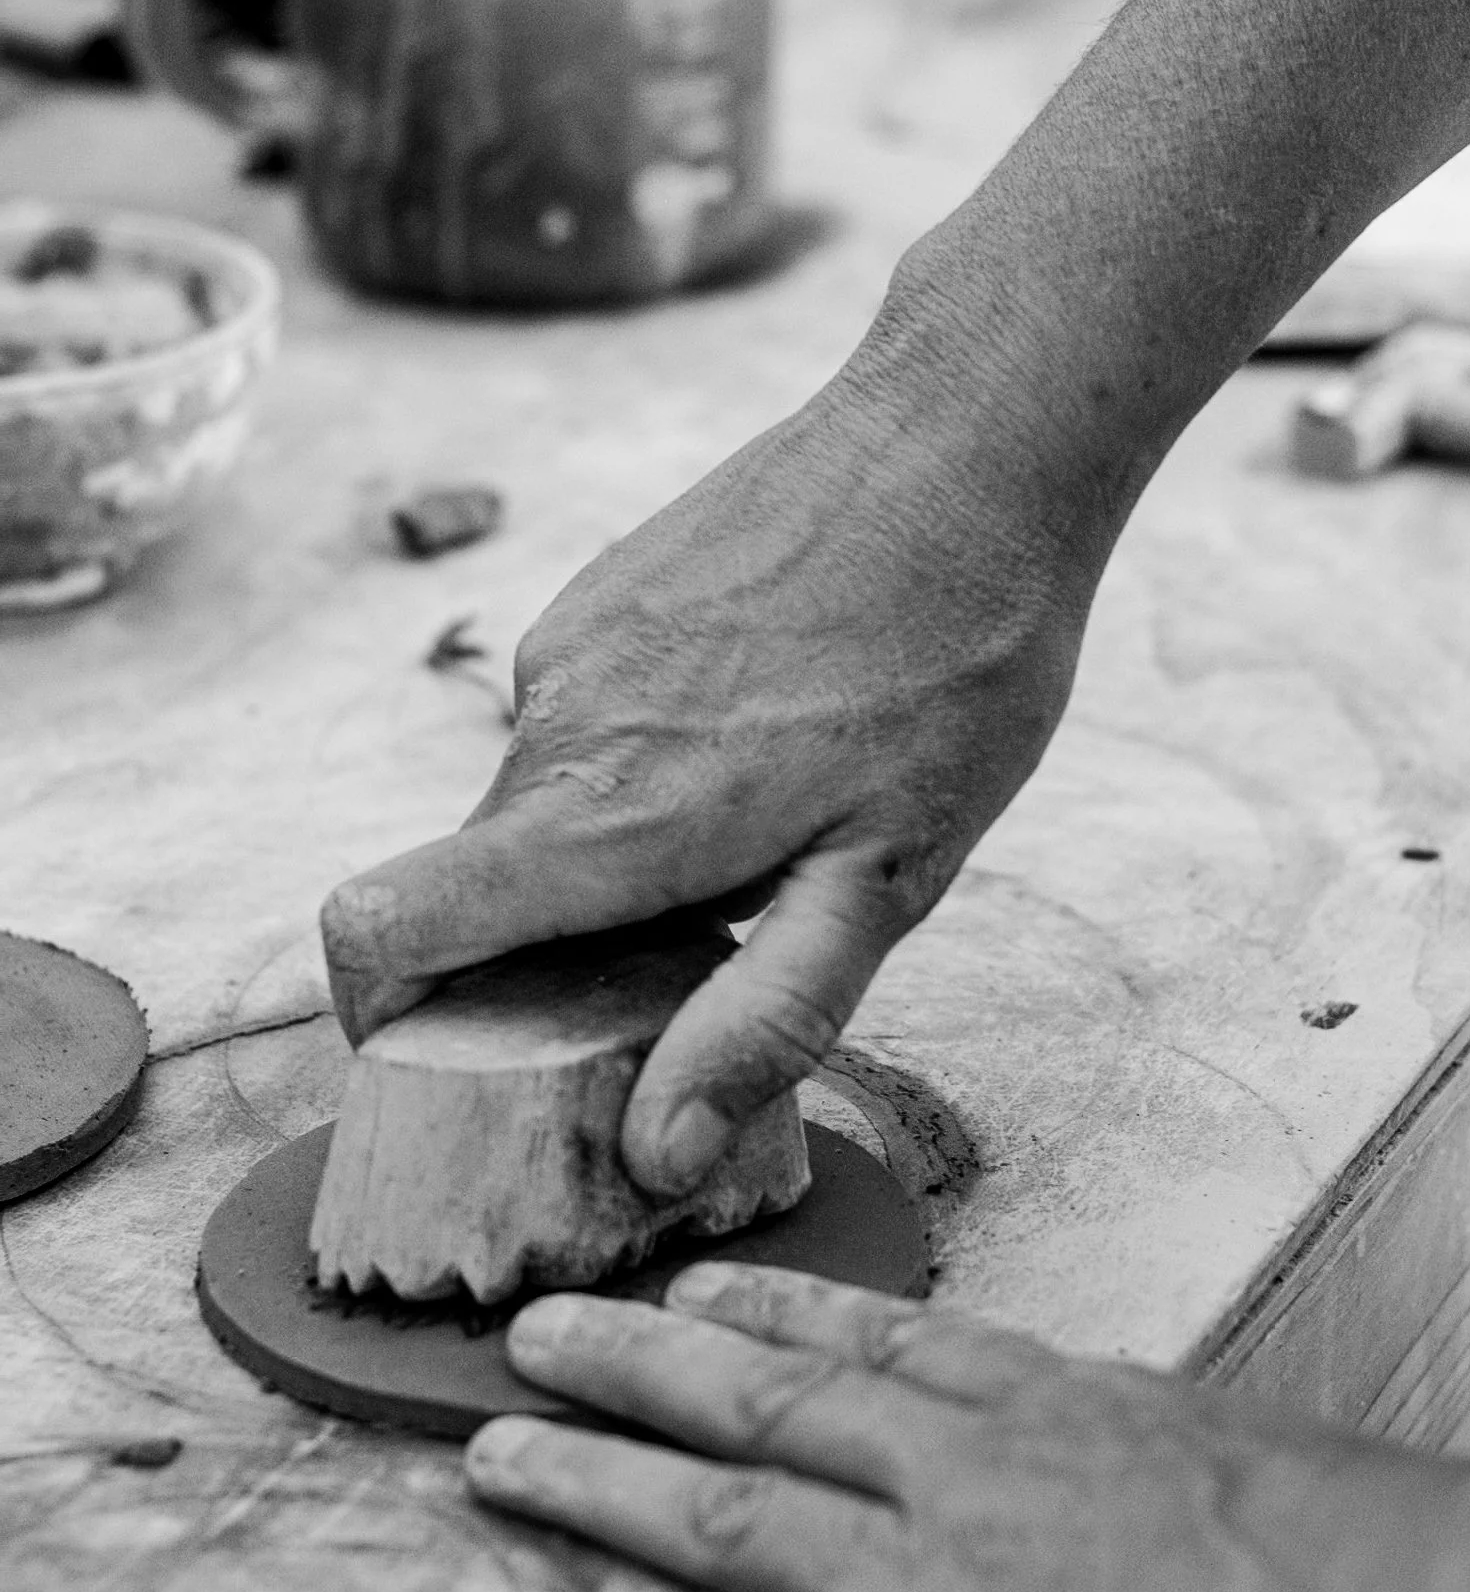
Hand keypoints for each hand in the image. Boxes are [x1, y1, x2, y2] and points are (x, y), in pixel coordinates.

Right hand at [320, 369, 1089, 1197]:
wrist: (970, 440)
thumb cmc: (955, 666)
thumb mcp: (889, 878)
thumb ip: (763, 1020)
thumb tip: (657, 1151)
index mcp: (609, 816)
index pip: (382, 926)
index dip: (377, 1012)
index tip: (447, 1057)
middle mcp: (556, 723)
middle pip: (477, 884)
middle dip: (552, 950)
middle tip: (703, 954)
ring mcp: (573, 644)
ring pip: (543, 799)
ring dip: (614, 847)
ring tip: (772, 815)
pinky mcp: (603, 592)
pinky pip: (583, 718)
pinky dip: (640, 760)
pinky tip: (769, 727)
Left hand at [423, 1264, 1469, 1591]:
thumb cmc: (1392, 1570)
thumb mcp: (1264, 1489)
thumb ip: (1171, 1495)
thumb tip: (1162, 1524)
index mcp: (1062, 1404)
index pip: (888, 1341)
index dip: (776, 1312)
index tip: (706, 1285)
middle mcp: (975, 1463)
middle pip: (775, 1398)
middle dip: (648, 1360)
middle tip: (542, 1330)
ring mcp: (937, 1567)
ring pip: (718, 1506)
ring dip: (587, 1474)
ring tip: (484, 1447)